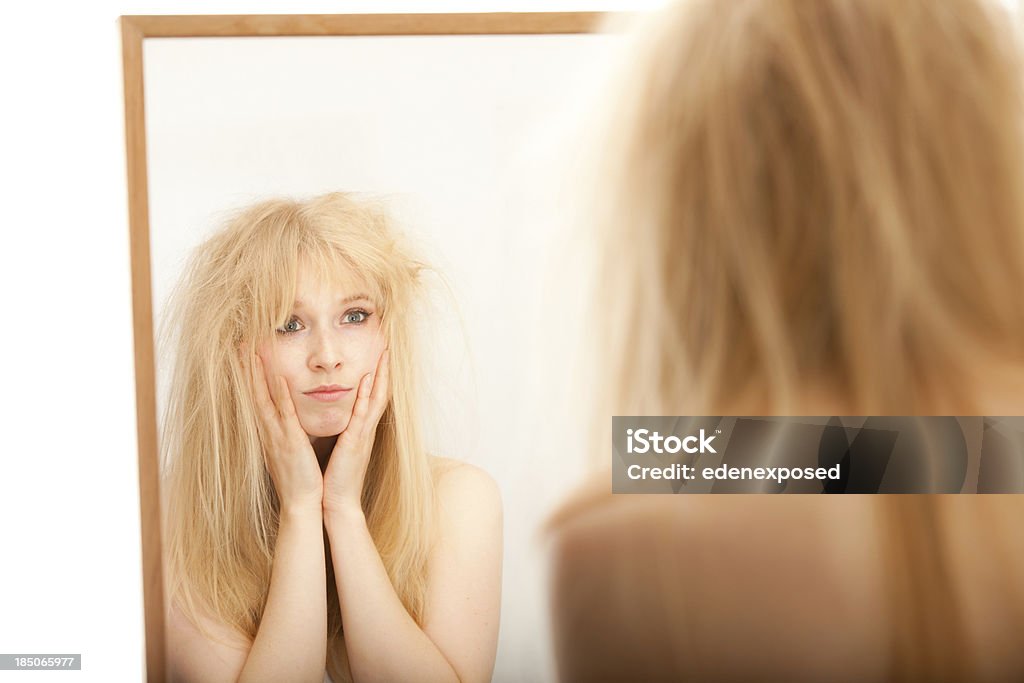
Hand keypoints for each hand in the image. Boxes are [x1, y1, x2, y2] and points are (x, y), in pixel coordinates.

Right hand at [241, 343, 323, 513]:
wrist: (301, 504)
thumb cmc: (299, 479)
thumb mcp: (290, 451)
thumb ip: (286, 433)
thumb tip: (286, 420)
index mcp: (270, 433)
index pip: (256, 398)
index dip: (250, 375)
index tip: (245, 353)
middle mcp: (269, 432)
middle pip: (254, 393)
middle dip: (247, 368)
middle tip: (241, 343)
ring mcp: (277, 436)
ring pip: (264, 399)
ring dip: (258, 375)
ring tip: (253, 350)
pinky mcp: (290, 443)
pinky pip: (284, 415)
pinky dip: (280, 396)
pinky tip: (279, 377)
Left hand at [322, 348, 389, 514]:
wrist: (338, 503)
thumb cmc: (337, 478)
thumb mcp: (343, 450)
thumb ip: (345, 433)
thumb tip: (342, 420)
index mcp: (363, 431)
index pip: (375, 397)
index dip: (380, 376)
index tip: (380, 356)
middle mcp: (367, 430)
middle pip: (382, 393)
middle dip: (385, 369)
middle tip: (388, 347)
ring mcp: (364, 435)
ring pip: (377, 399)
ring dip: (381, 376)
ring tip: (384, 355)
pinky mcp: (355, 442)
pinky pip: (362, 414)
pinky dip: (366, 395)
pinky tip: (367, 379)